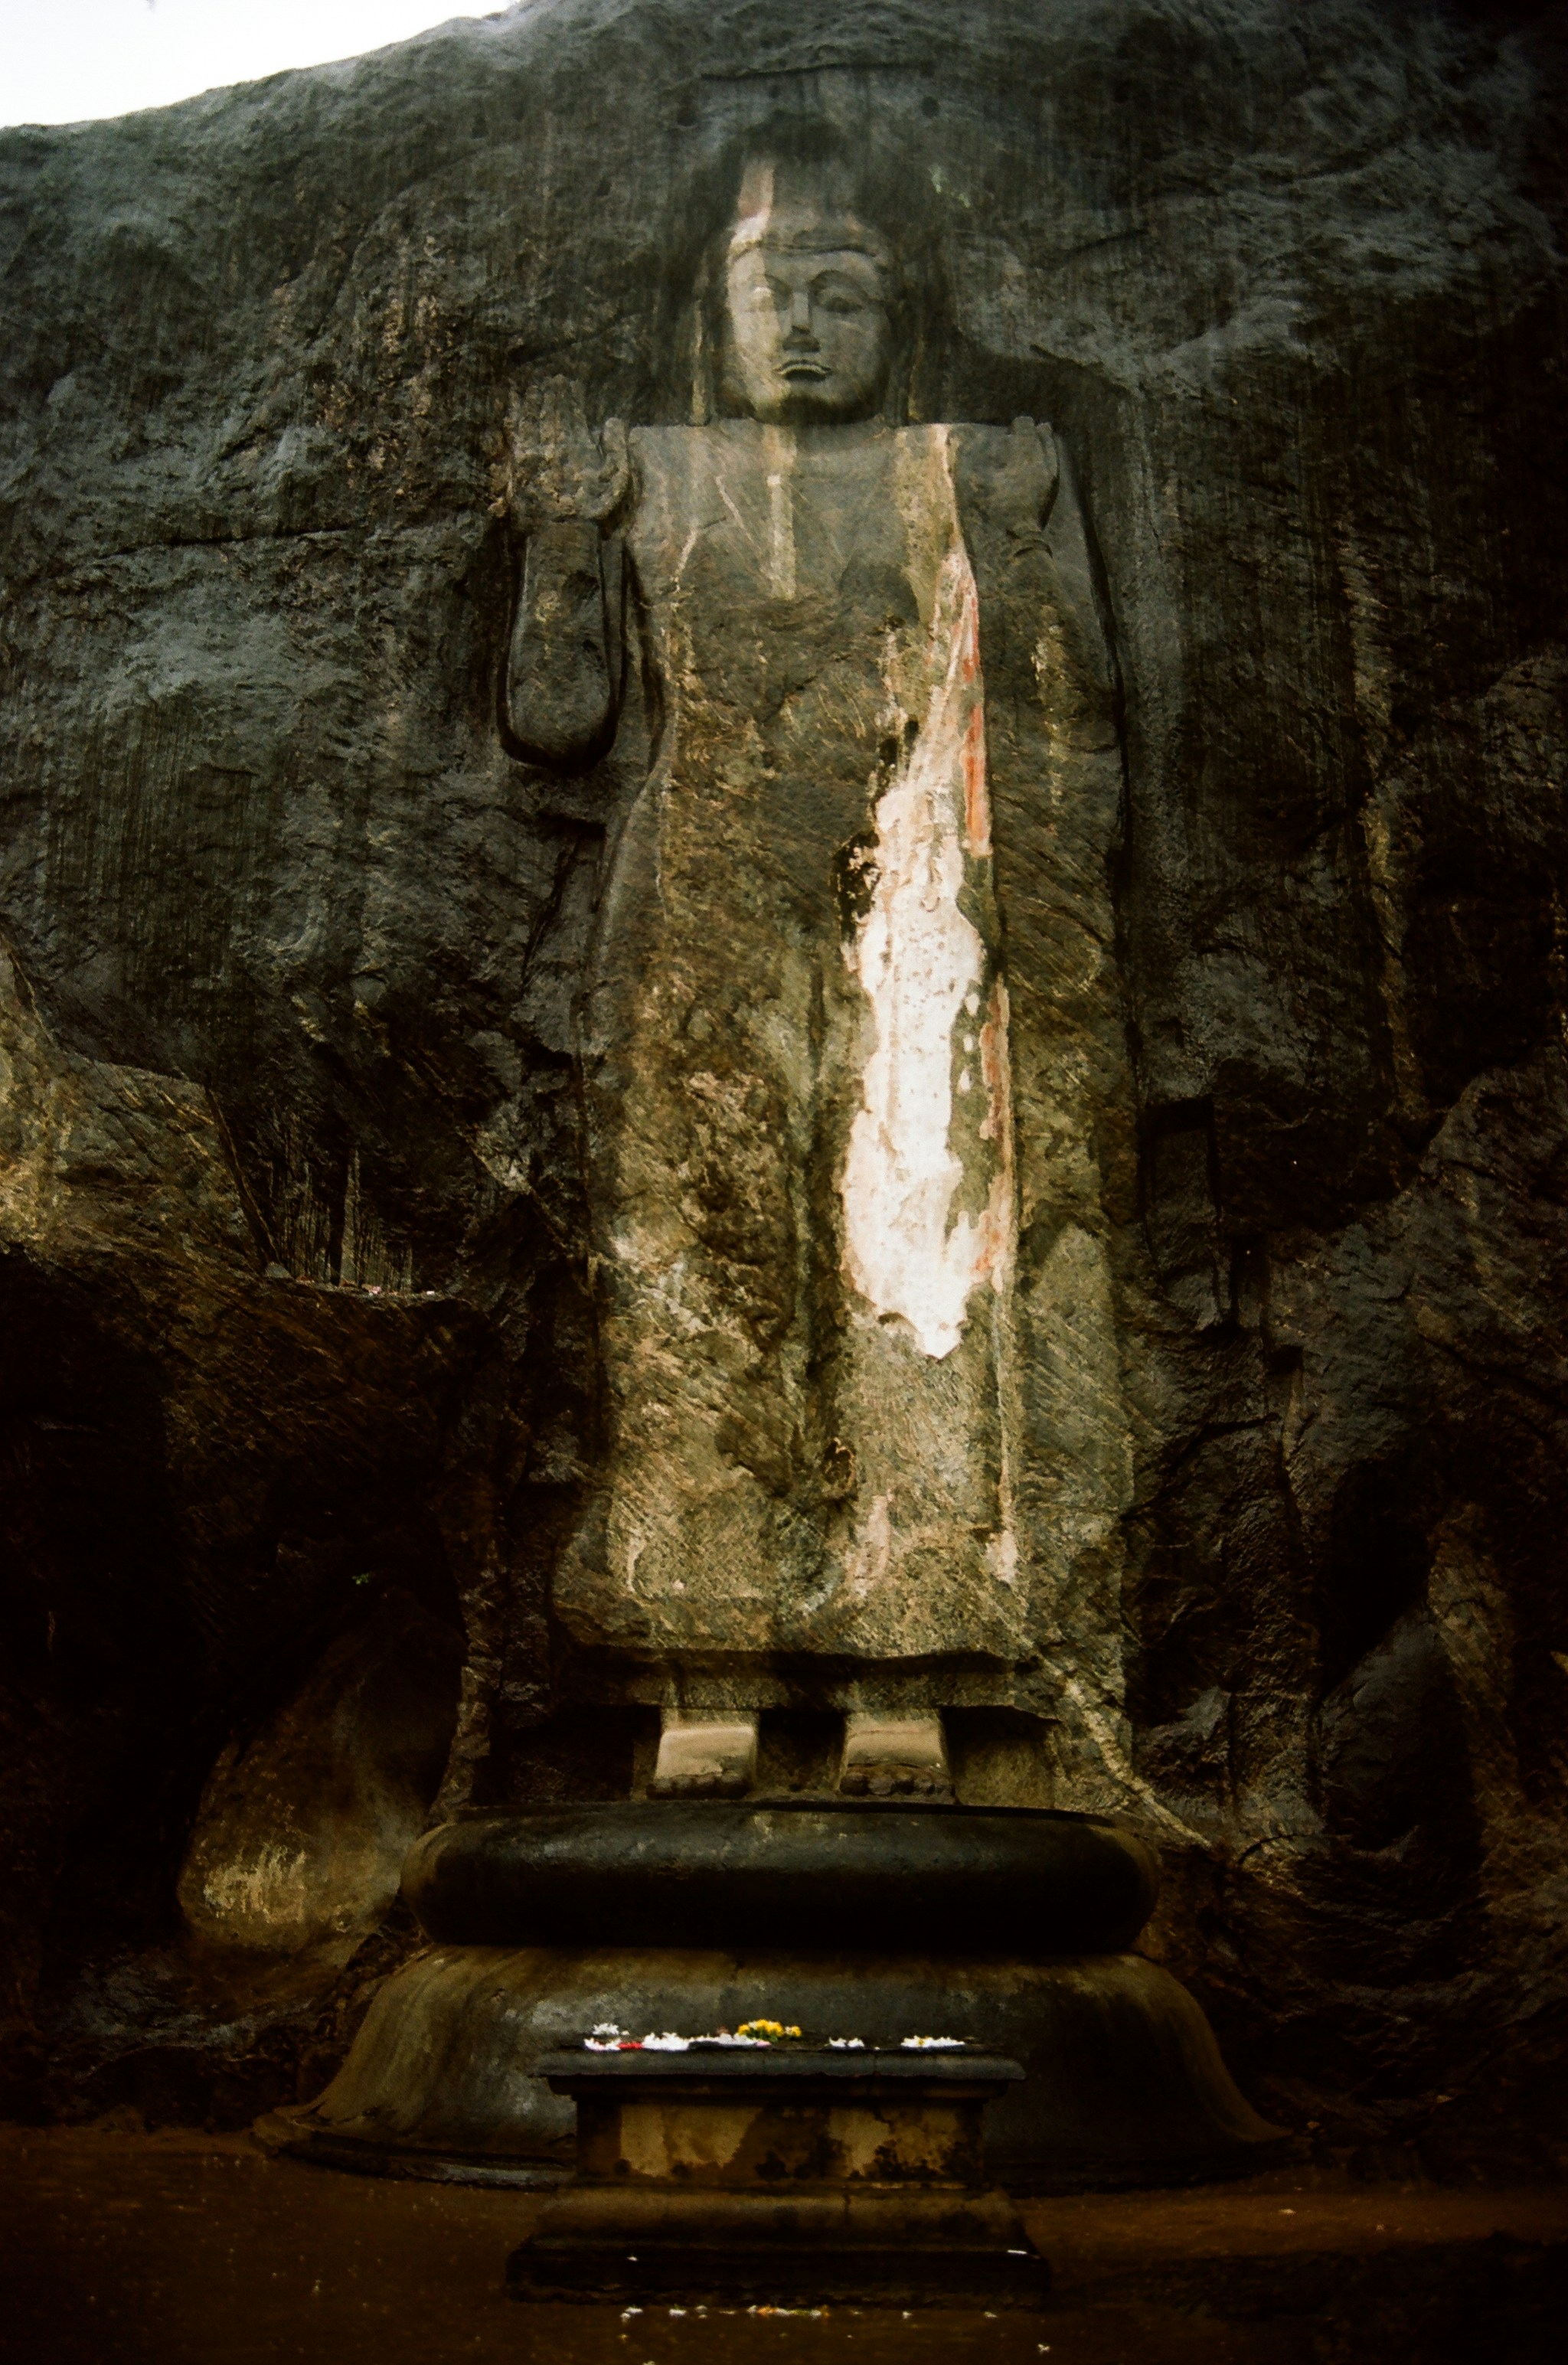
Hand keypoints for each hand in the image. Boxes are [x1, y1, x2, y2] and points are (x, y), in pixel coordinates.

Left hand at [504, 376, 628, 529]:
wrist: (560, 535)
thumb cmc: (593, 509)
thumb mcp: (616, 481)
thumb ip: (616, 448)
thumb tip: (613, 421)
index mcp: (576, 444)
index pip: (571, 411)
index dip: (570, 394)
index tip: (570, 381)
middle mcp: (552, 444)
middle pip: (549, 410)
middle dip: (551, 392)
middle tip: (551, 378)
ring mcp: (532, 454)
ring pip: (530, 417)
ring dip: (532, 399)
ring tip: (533, 386)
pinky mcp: (517, 465)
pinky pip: (514, 433)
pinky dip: (513, 415)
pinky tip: (512, 405)